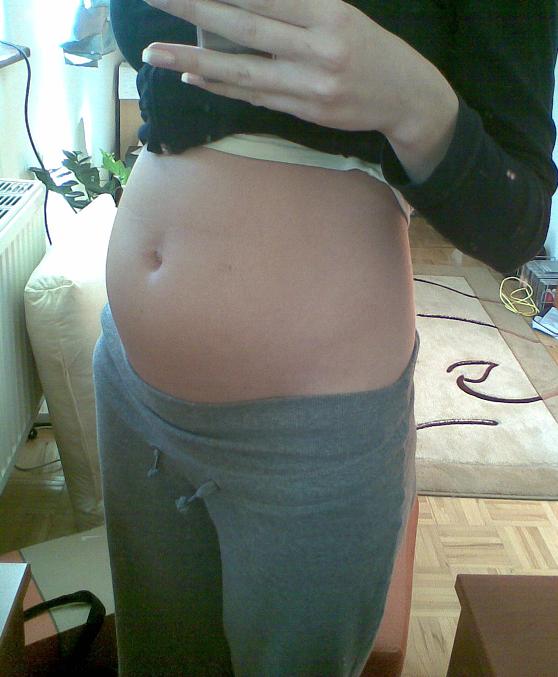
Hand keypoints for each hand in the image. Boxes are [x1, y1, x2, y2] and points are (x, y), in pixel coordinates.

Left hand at [141, 0, 446, 137]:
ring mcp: (311, 84)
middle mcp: (319, 47)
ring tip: (154, 52)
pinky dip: (221, 86)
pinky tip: (192, 77)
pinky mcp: (306, 111)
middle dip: (194, 8)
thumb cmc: (369, 48)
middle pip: (245, 25)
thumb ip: (294, 6)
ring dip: (194, 61)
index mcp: (328, 12)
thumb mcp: (339, 13)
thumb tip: (242, 2)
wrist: (405, 96)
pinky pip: (255, 96)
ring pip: (243, 70)